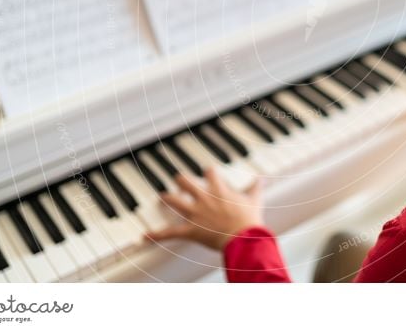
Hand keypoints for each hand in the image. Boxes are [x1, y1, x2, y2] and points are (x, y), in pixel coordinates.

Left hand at [144, 168, 263, 250]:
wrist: (244, 237)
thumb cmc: (249, 219)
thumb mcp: (255, 199)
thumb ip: (255, 187)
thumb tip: (260, 178)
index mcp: (219, 189)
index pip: (210, 172)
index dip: (208, 170)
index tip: (207, 170)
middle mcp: (204, 198)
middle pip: (187, 182)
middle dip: (181, 180)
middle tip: (178, 178)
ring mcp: (195, 213)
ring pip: (176, 201)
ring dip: (167, 198)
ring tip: (162, 196)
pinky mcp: (191, 230)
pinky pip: (170, 232)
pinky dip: (157, 235)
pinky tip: (144, 237)